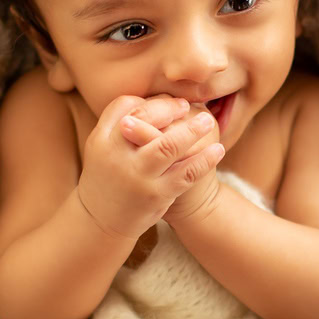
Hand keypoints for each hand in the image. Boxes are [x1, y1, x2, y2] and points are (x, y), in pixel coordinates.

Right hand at [76, 94, 224, 239]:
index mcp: (102, 139)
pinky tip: (217, 150)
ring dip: (192, 130)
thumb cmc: (108, 175)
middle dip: (170, 109)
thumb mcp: (101, 146)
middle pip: (146, 119)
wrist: (101, 220)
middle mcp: (117, 155)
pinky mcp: (156, 194)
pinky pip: (185, 173)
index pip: (125, 106)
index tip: (170, 103)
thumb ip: (120, 120)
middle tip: (188, 106)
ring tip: (208, 122)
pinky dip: (204, 160)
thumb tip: (157, 98)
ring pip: (168, 145)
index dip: (151, 101)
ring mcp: (137, 176)